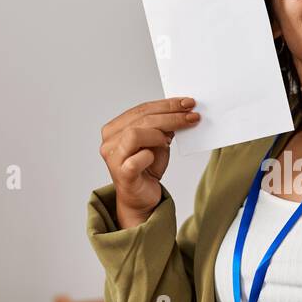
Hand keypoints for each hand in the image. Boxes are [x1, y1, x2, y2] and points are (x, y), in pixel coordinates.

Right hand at [100, 96, 199, 228]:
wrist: (140, 198)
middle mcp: (110, 142)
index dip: (166, 105)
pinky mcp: (122, 175)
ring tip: (169, 140)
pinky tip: (154, 157)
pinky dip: (149, 156)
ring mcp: (113, 158)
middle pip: (141, 119)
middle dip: (171, 116)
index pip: (141, 109)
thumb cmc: (146, 168)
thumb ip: (163, 128)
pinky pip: (136, 160)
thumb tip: (180, 111)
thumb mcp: (157, 143)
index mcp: (115, 129)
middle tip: (192, 116)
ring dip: (158, 134)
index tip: (187, 103)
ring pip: (135, 134)